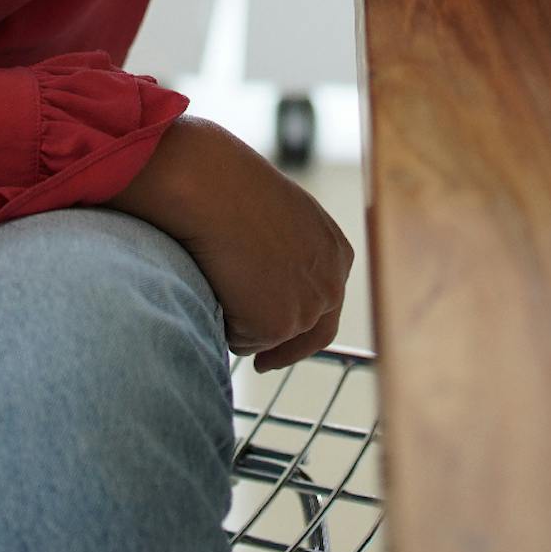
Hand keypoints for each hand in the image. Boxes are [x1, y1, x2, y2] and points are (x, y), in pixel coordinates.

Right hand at [102, 116, 353, 370]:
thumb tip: (266, 272)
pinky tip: (215, 286)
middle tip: (263, 364)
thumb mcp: (278, 215)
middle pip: (314, 334)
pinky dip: (224, 323)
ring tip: (218, 283)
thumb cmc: (233, 186)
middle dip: (287, 350)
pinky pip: (241, 340)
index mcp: (337, 252)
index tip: (286, 332)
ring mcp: (307, 308)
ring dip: (245, 324)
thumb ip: (288, 250)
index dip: (305, 319)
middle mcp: (332, 284)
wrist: (214, 187)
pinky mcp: (278, 326)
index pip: (329, 301)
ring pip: (271, 337)